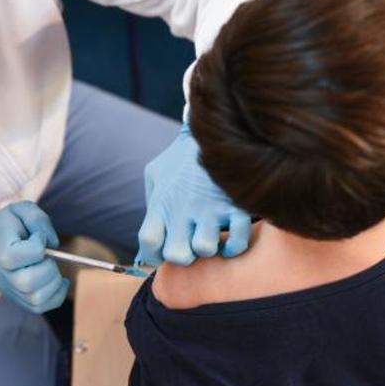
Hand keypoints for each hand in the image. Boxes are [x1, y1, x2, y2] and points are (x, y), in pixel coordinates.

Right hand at [0, 201, 68, 312]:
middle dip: (49, 266)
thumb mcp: (19, 211)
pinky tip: (58, 280)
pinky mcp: (20, 300)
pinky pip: (42, 306)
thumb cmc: (5, 228)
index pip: (33, 253)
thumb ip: (38, 219)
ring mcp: (12, 291)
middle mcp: (6, 277)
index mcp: (3, 253)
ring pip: (38, 298)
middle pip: (31, 282)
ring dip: (54, 282)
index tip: (35, 236)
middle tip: (45, 256)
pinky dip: (57, 295)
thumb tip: (52, 244)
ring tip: (50, 267)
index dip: (40, 241)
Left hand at [136, 123, 250, 266]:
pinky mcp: (235, 205)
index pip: (148, 243)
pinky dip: (235, 246)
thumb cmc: (181, 157)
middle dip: (184, 255)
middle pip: (177, 255)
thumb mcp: (155, 173)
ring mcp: (210, 207)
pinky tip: (231, 238)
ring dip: (210, 248)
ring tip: (212, 235)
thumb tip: (146, 245)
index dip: (153, 255)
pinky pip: (238, 241)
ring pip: (206, 249)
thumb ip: (152, 205)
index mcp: (162, 202)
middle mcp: (183, 208)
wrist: (213, 130)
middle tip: (190, 243)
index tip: (163, 251)